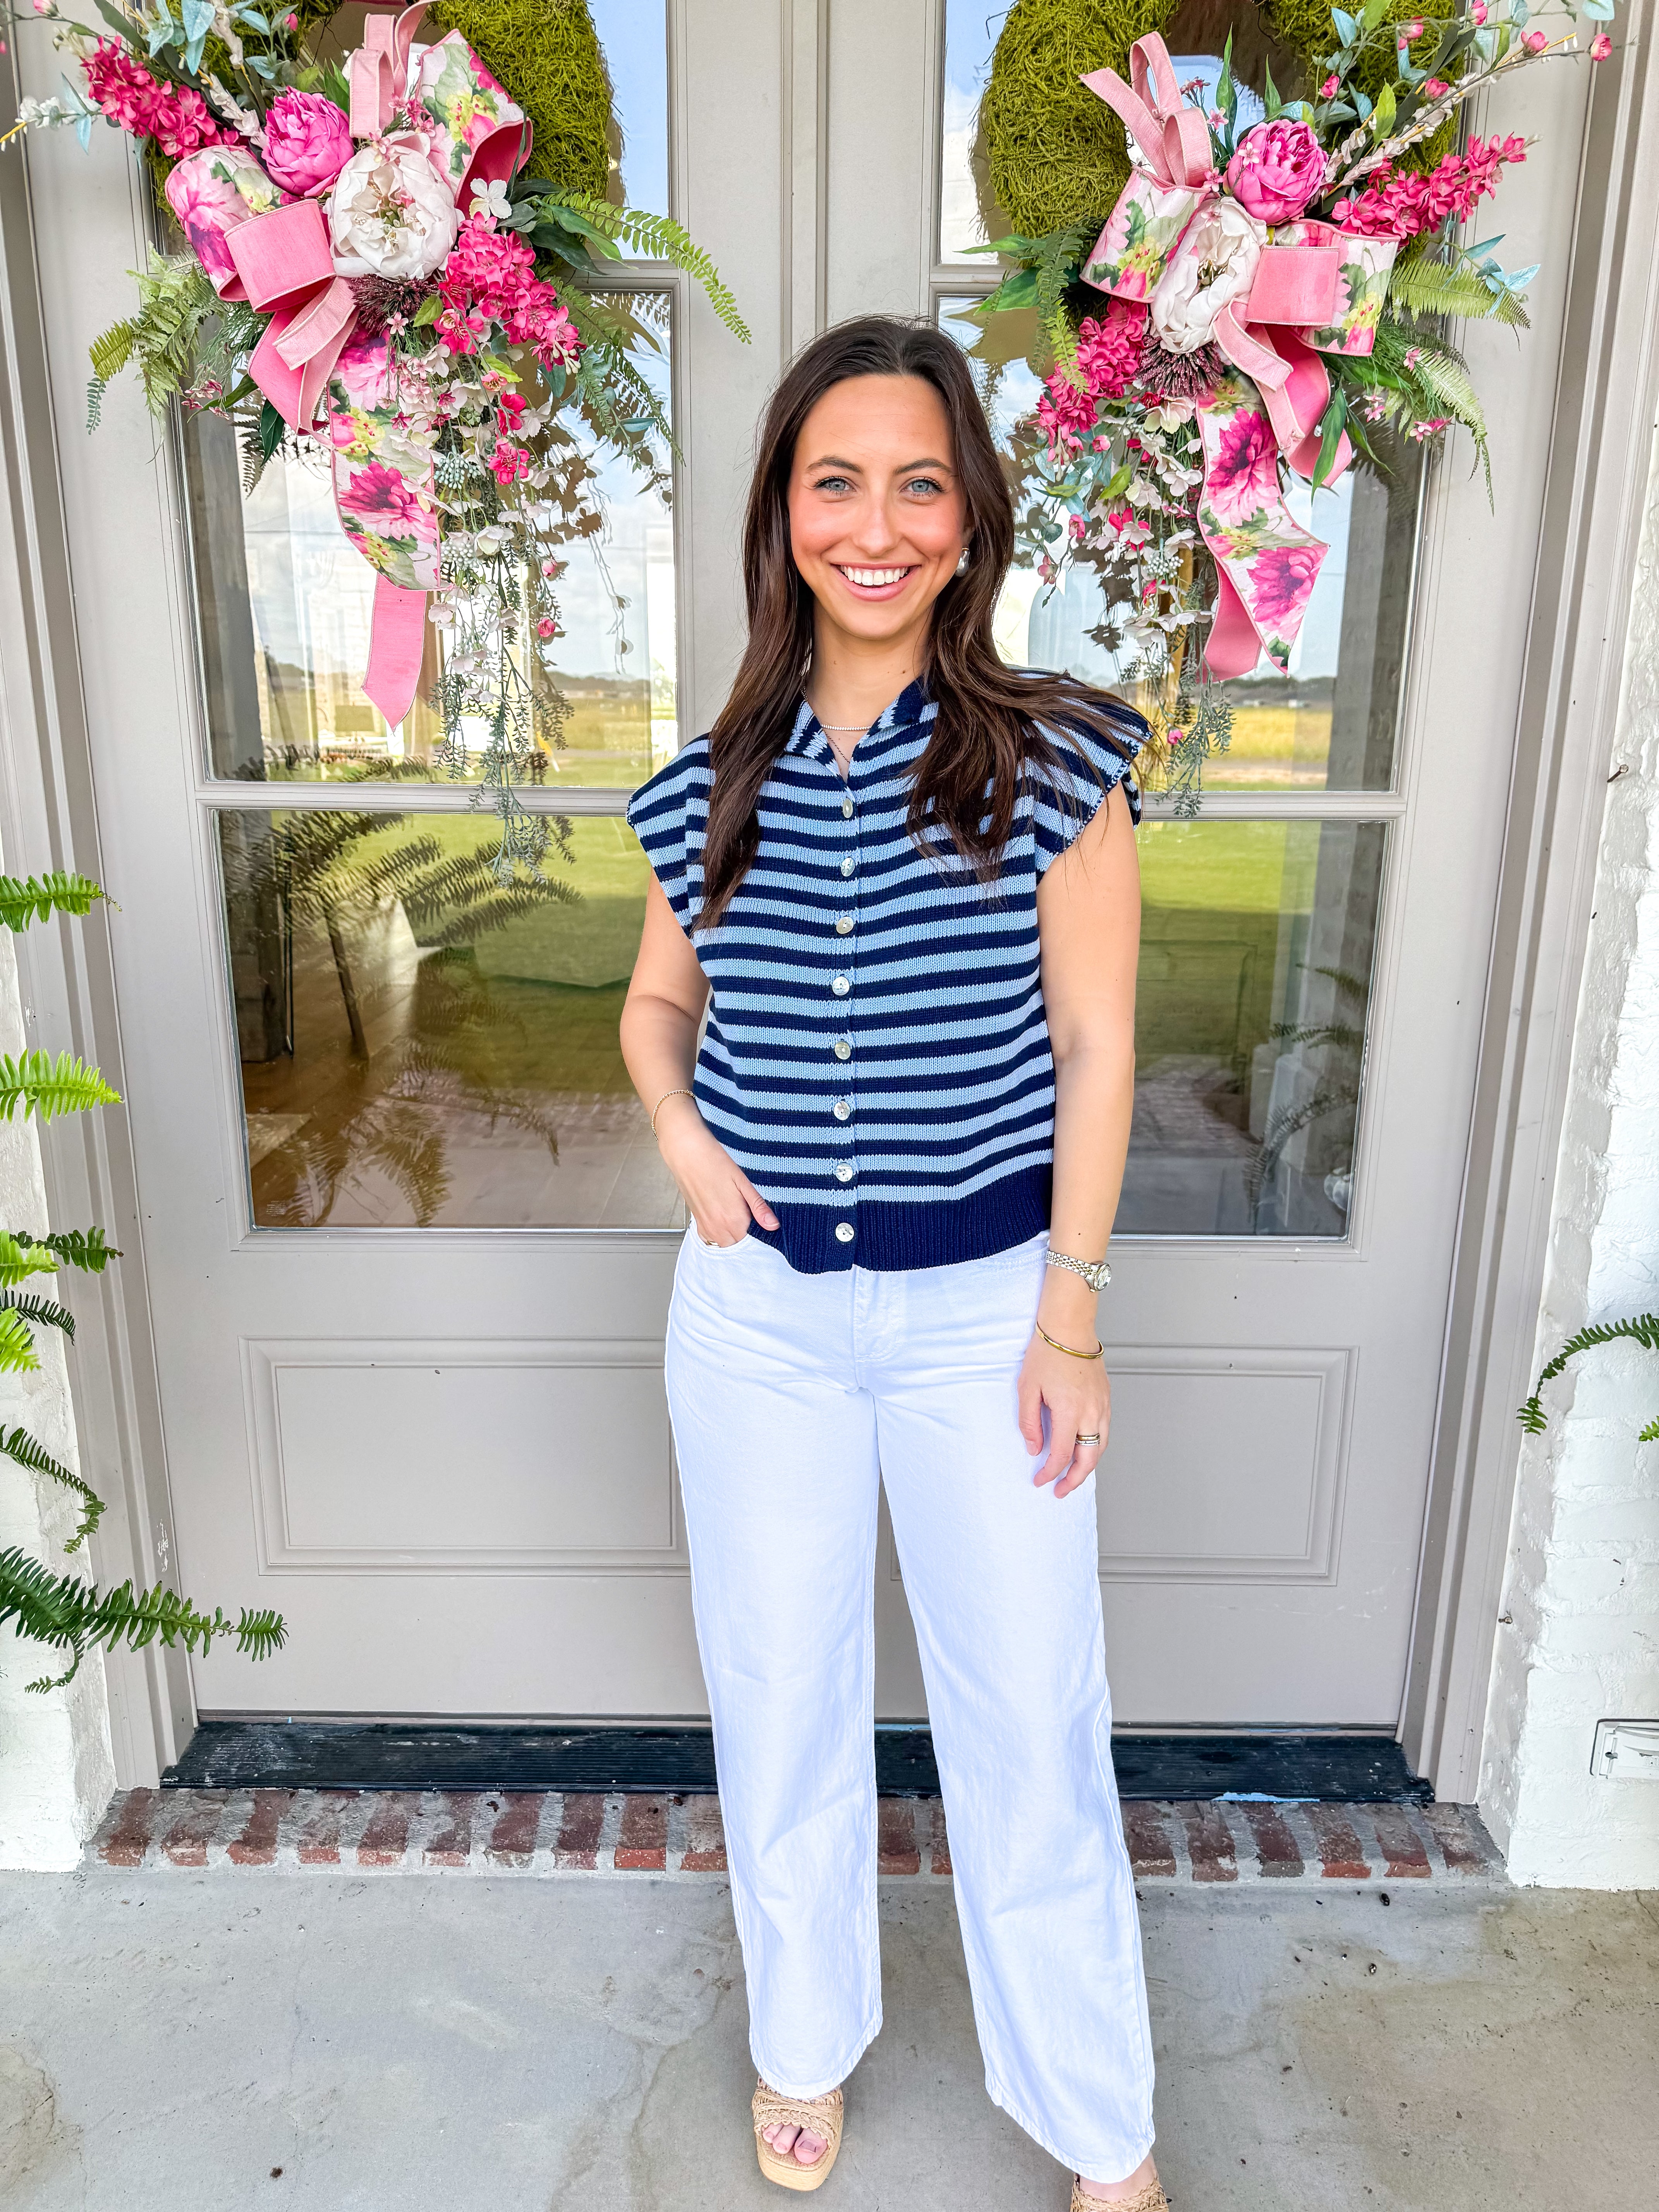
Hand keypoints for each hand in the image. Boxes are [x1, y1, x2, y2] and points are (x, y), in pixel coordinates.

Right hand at [656, 1095, 778, 1246]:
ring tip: (737, 1216)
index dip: (761, 1233)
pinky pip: (710, 1239)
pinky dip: (719, 1234)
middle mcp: (717, 1227)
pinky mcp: (696, 1221)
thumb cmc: (714, 1160)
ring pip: (724, 1244)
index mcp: (733, 1219)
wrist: (686, 1151)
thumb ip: (758, 1206)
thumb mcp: (742, 1181)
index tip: (764, 1223)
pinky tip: (724, 1219)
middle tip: (752, 1217)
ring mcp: (705, 1226)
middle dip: (747, 1236)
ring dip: (733, 1236)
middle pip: (739, 1245)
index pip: (753, 1240)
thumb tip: (773, 1225)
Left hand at [1018, 1326, 1110, 1499]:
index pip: (1061, 1455)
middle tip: (1060, 1491)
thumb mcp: (1027, 1389)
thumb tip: (1034, 1448)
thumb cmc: (1047, 1353)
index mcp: (1069, 1412)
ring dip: (1087, 1466)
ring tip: (1073, 1476)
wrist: (1069, 1328)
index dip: (1049, 1473)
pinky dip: (1095, 1447)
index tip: (1039, 1480)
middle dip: (1074, 1480)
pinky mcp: (1106, 1398)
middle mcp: (1091, 1412)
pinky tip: (1084, 1449)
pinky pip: (1104, 1431)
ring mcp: (1102, 1405)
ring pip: (1100, 1447)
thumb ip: (1030, 1423)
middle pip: (1088, 1459)